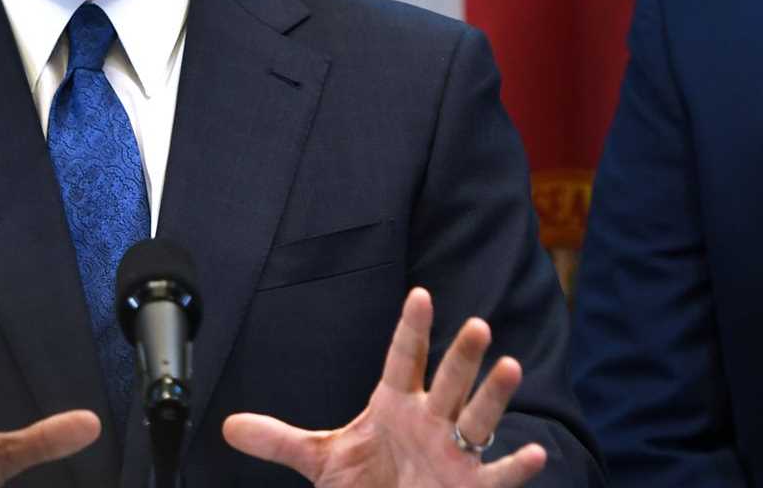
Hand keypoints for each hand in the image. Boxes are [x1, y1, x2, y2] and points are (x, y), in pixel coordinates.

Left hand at [223, 288, 546, 486]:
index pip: (403, 359)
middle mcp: (430, 420)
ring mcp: (454, 453)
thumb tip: (228, 426)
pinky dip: (517, 465)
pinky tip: (534, 451)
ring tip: (510, 365)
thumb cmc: (368, 483)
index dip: (411, 329)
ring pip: (478, 417)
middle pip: (447, 381)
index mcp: (395, 404)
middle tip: (476, 323)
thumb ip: (279, 440)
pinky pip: (498, 475)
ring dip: (494, 394)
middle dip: (461, 356)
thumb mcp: (321, 460)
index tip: (420, 294)